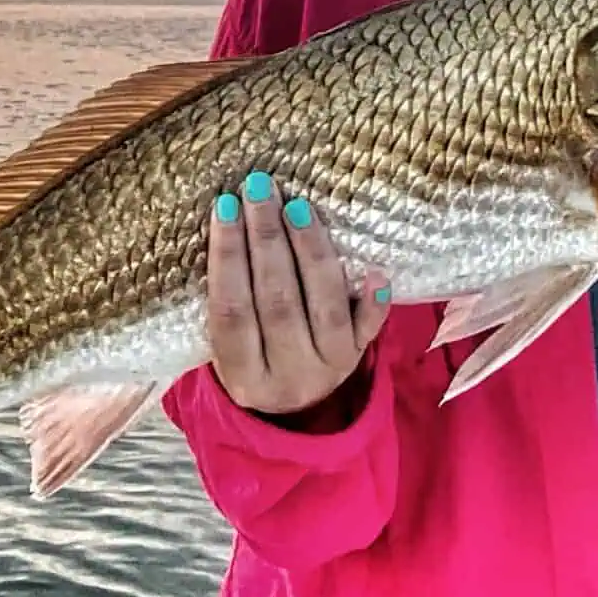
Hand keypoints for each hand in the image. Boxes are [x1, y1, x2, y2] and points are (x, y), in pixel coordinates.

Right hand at [205, 174, 389, 416]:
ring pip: (324, 308)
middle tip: (259, 188)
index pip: (231, 310)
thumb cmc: (249, 355)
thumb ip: (225, 301)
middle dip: (266, 239)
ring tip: (297, 206)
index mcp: (244, 376)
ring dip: (310, 251)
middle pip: (277, 302)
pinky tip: (373, 269)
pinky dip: (373, 301)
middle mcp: (288, 376)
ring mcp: (329, 369)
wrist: (294, 408)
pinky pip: (370, 329)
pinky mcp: (360, 358)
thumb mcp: (225, 347)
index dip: (227, 256)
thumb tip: (228, 224)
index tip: (223, 206)